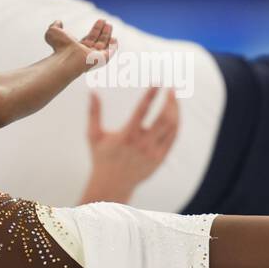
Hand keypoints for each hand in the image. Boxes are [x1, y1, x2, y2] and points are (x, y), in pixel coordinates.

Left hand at [45, 18, 116, 72]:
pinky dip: (113, 47)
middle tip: (105, 21)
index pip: (90, 39)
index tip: (100, 21)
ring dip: (107, 35)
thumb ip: (55, 26)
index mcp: (78, 49)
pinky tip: (115, 39)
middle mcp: (87, 54)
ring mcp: (94, 57)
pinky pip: (109, 53)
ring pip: (103, 45)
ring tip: (109, 25)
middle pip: (98, 41)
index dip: (95, 30)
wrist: (66, 57)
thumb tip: (58, 22)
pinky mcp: (102, 59)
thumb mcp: (54, 32)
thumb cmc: (59, 47)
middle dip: (102, 31)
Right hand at [82, 87, 179, 202]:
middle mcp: (142, 144)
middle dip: (170, 101)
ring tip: (174, 99)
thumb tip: (92, 92)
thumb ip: (94, 113)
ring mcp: (153, 152)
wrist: (112, 185)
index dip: (151, 94)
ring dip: (175, 111)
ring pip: (171, 127)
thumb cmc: (101, 158)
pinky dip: (176, 124)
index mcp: (126, 135)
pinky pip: (172, 138)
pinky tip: (175, 114)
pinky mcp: (160, 159)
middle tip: (171, 89)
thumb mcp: (94, 136)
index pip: (142, 109)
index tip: (157, 82)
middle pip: (164, 118)